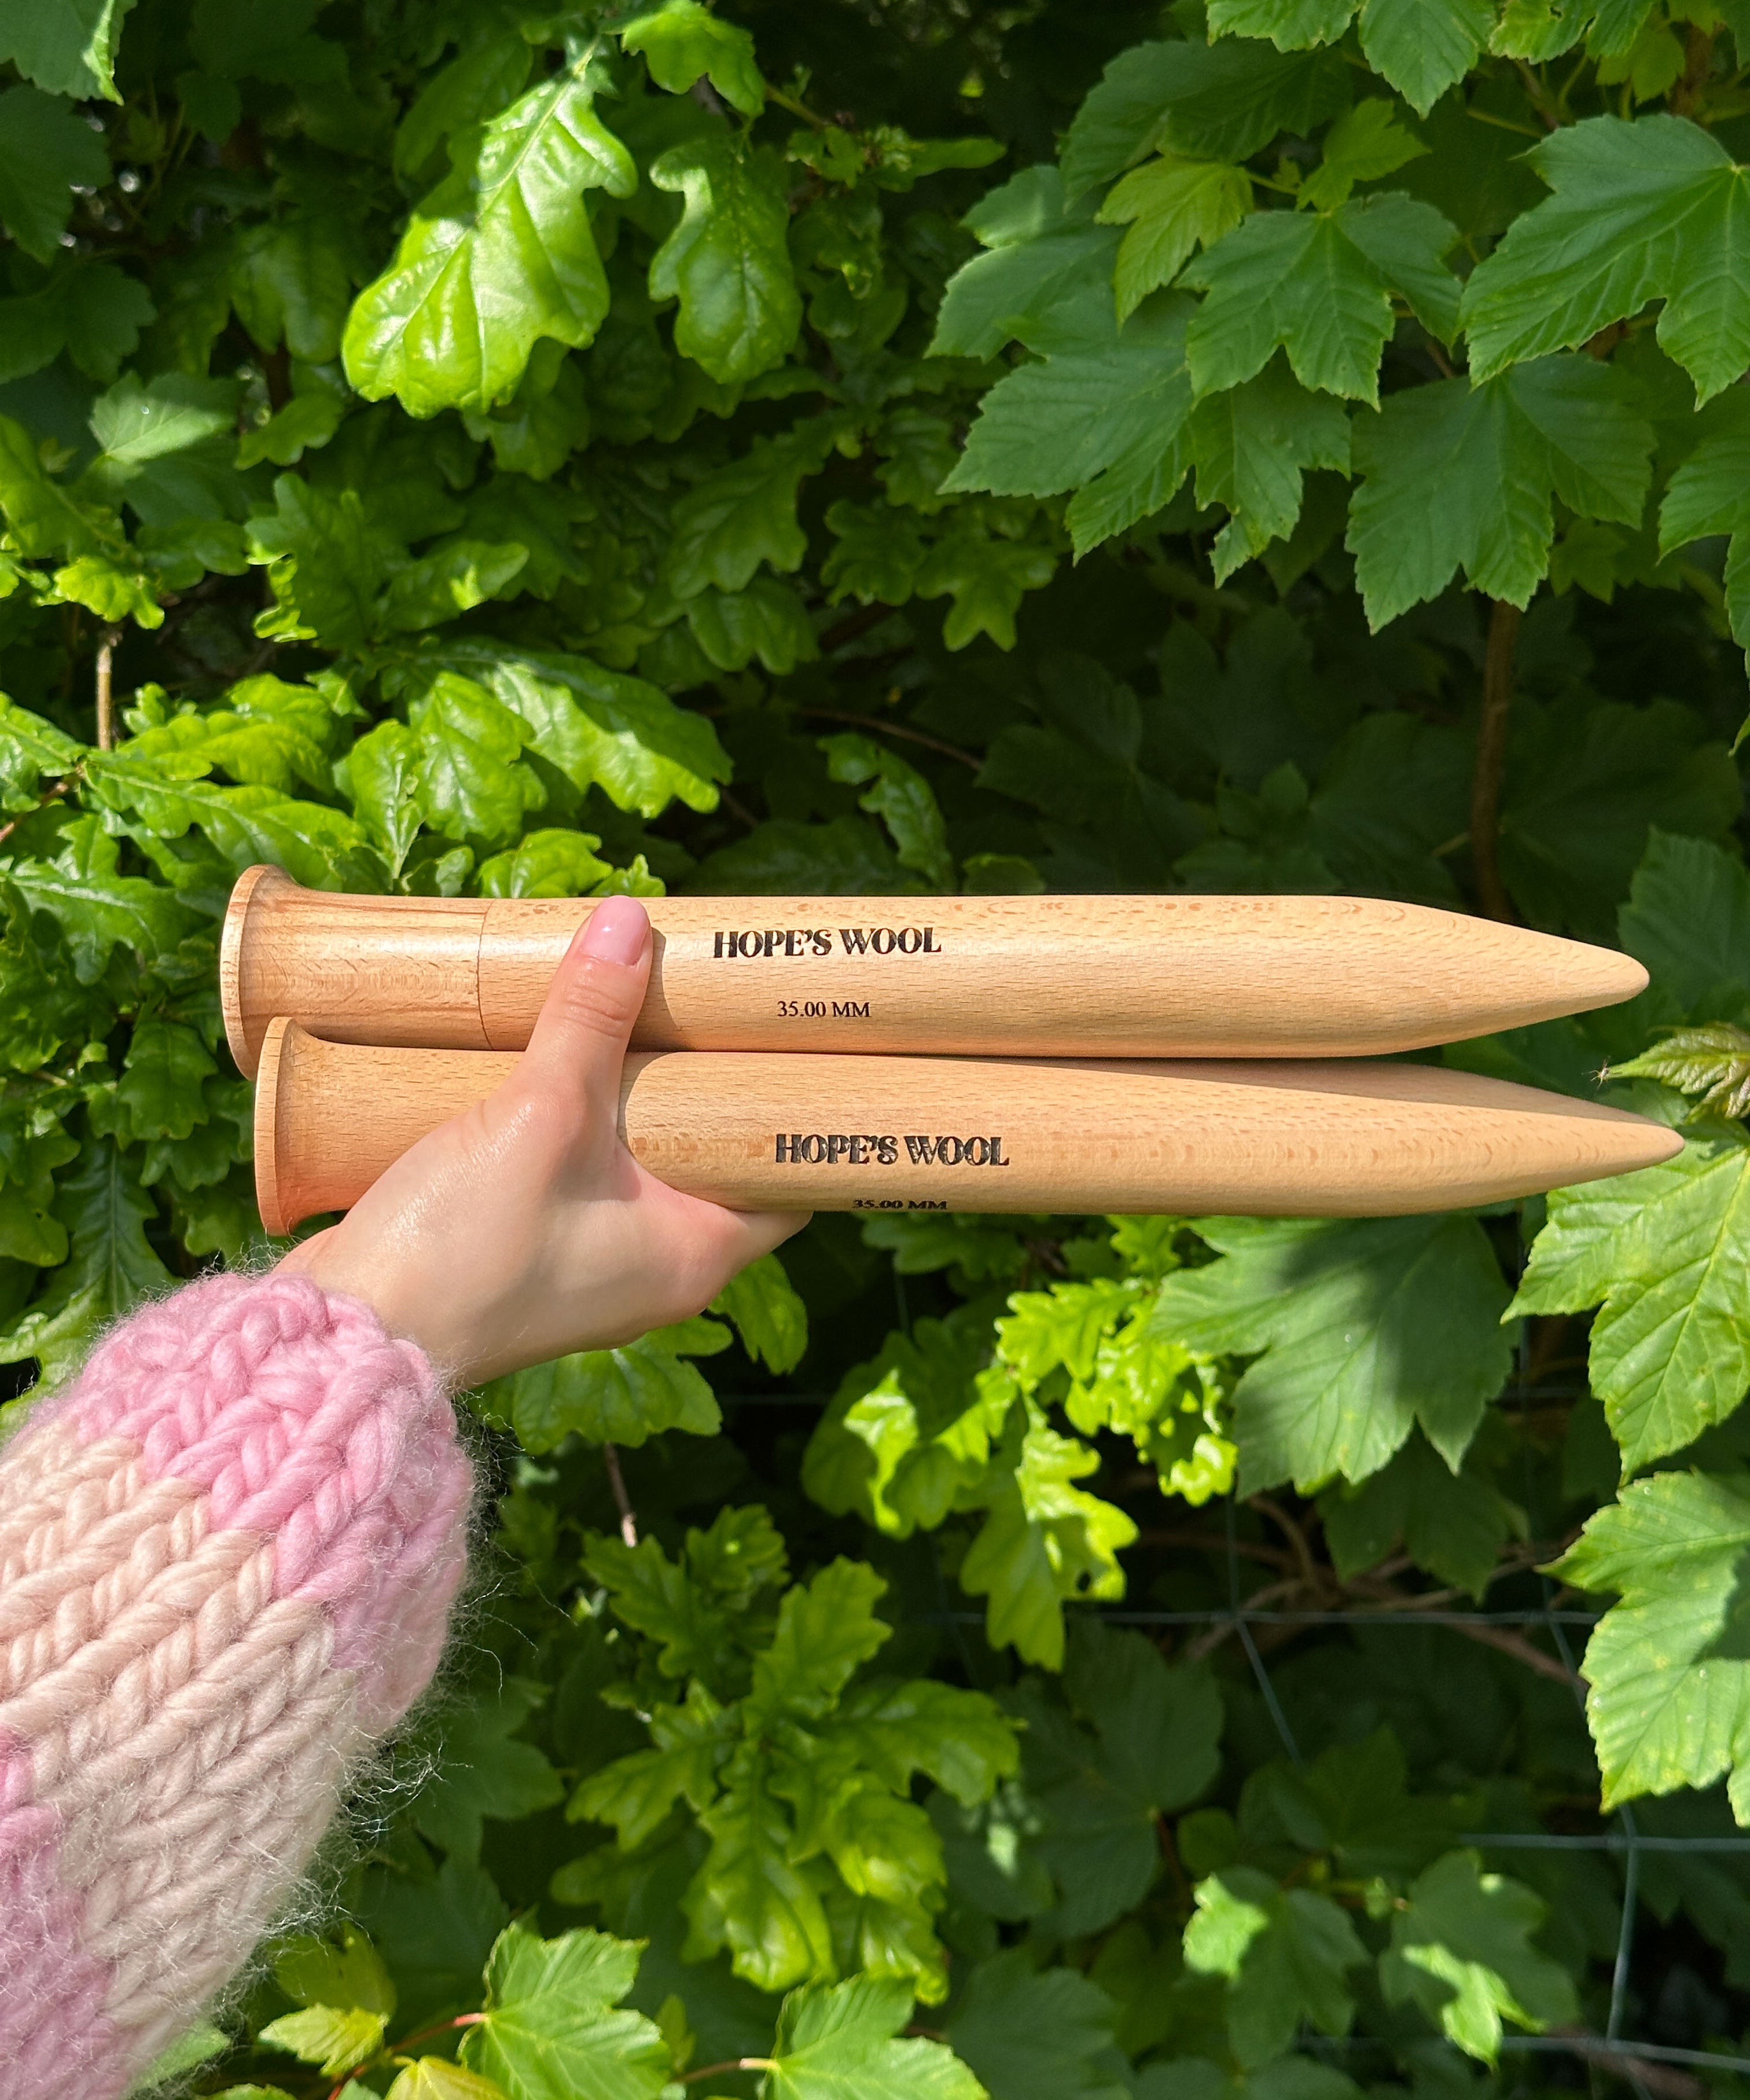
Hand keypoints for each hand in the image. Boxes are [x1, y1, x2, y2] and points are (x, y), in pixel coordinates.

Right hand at [277, 896, 808, 1385]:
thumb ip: (588, 1019)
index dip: (801, 1107)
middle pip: (709, 1154)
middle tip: (709, 995)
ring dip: (628, 1090)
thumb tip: (630, 922)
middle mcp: (658, 1266)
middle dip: (701, 1076)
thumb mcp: (541, 1117)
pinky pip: (577, 1169)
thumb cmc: (466, 1249)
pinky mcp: (532, 1247)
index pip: (787, 1178)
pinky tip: (559, 1056)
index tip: (795, 1037)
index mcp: (696, 1255)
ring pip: (636, 1157)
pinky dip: (576, 1117)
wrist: (350, 1329)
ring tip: (635, 1004)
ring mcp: (593, 1261)